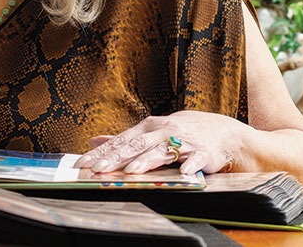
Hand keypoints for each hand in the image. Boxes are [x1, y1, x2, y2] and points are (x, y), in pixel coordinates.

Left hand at [72, 110, 242, 175]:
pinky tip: (183, 173)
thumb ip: (123, 139)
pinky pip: (195, 159)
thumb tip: (94, 141)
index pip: (120, 140)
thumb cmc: (180, 133)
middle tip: (98, 169)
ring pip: (161, 151)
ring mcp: (182, 140)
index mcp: (147, 128)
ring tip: (131, 171)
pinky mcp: (202, 152)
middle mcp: (162, 131)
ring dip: (146, 161)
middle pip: (136, 145)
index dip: (101, 152)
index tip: (83, 163)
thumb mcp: (150, 133)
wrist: (220, 131)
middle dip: (116, 158)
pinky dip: (189, 165)